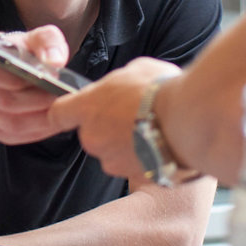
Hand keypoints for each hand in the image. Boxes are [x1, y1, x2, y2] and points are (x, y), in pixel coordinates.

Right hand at [0, 27, 71, 143]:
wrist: (7, 66)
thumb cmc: (21, 51)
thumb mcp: (36, 37)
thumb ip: (47, 42)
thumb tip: (54, 61)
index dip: (21, 79)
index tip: (49, 79)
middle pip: (5, 102)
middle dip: (37, 102)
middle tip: (61, 98)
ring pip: (10, 124)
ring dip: (40, 121)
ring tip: (61, 111)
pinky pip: (13, 137)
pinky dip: (36, 132)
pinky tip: (51, 122)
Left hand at [48, 58, 183, 182]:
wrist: (187, 121)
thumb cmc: (161, 91)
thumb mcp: (136, 70)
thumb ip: (119, 83)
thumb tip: (122, 87)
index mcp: (87, 108)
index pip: (58, 114)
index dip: (67, 112)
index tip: (75, 110)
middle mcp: (93, 138)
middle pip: (91, 133)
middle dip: (108, 126)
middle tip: (134, 113)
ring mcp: (112, 160)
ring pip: (113, 152)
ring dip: (127, 143)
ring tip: (154, 128)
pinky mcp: (132, 176)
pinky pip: (134, 165)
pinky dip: (144, 157)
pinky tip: (163, 142)